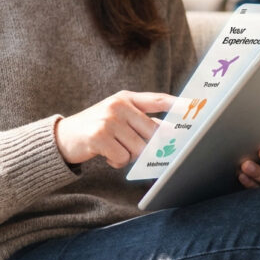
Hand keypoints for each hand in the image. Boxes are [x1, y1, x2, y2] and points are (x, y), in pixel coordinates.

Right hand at [55, 91, 175, 168]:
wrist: (63, 137)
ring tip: (114, 148)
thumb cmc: (97, 128)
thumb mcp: (119, 118)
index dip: (179, 105)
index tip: (196, 108)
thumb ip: (142, 122)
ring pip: (139, 149)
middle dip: (147, 147)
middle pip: (152, 133)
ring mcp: (109, 120)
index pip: (158, 100)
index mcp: (127, 97)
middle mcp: (119, 105)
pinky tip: (105, 154)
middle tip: (132, 148)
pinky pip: (123, 158)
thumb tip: (171, 133)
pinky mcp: (99, 136)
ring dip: (128, 155)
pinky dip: (116, 161)